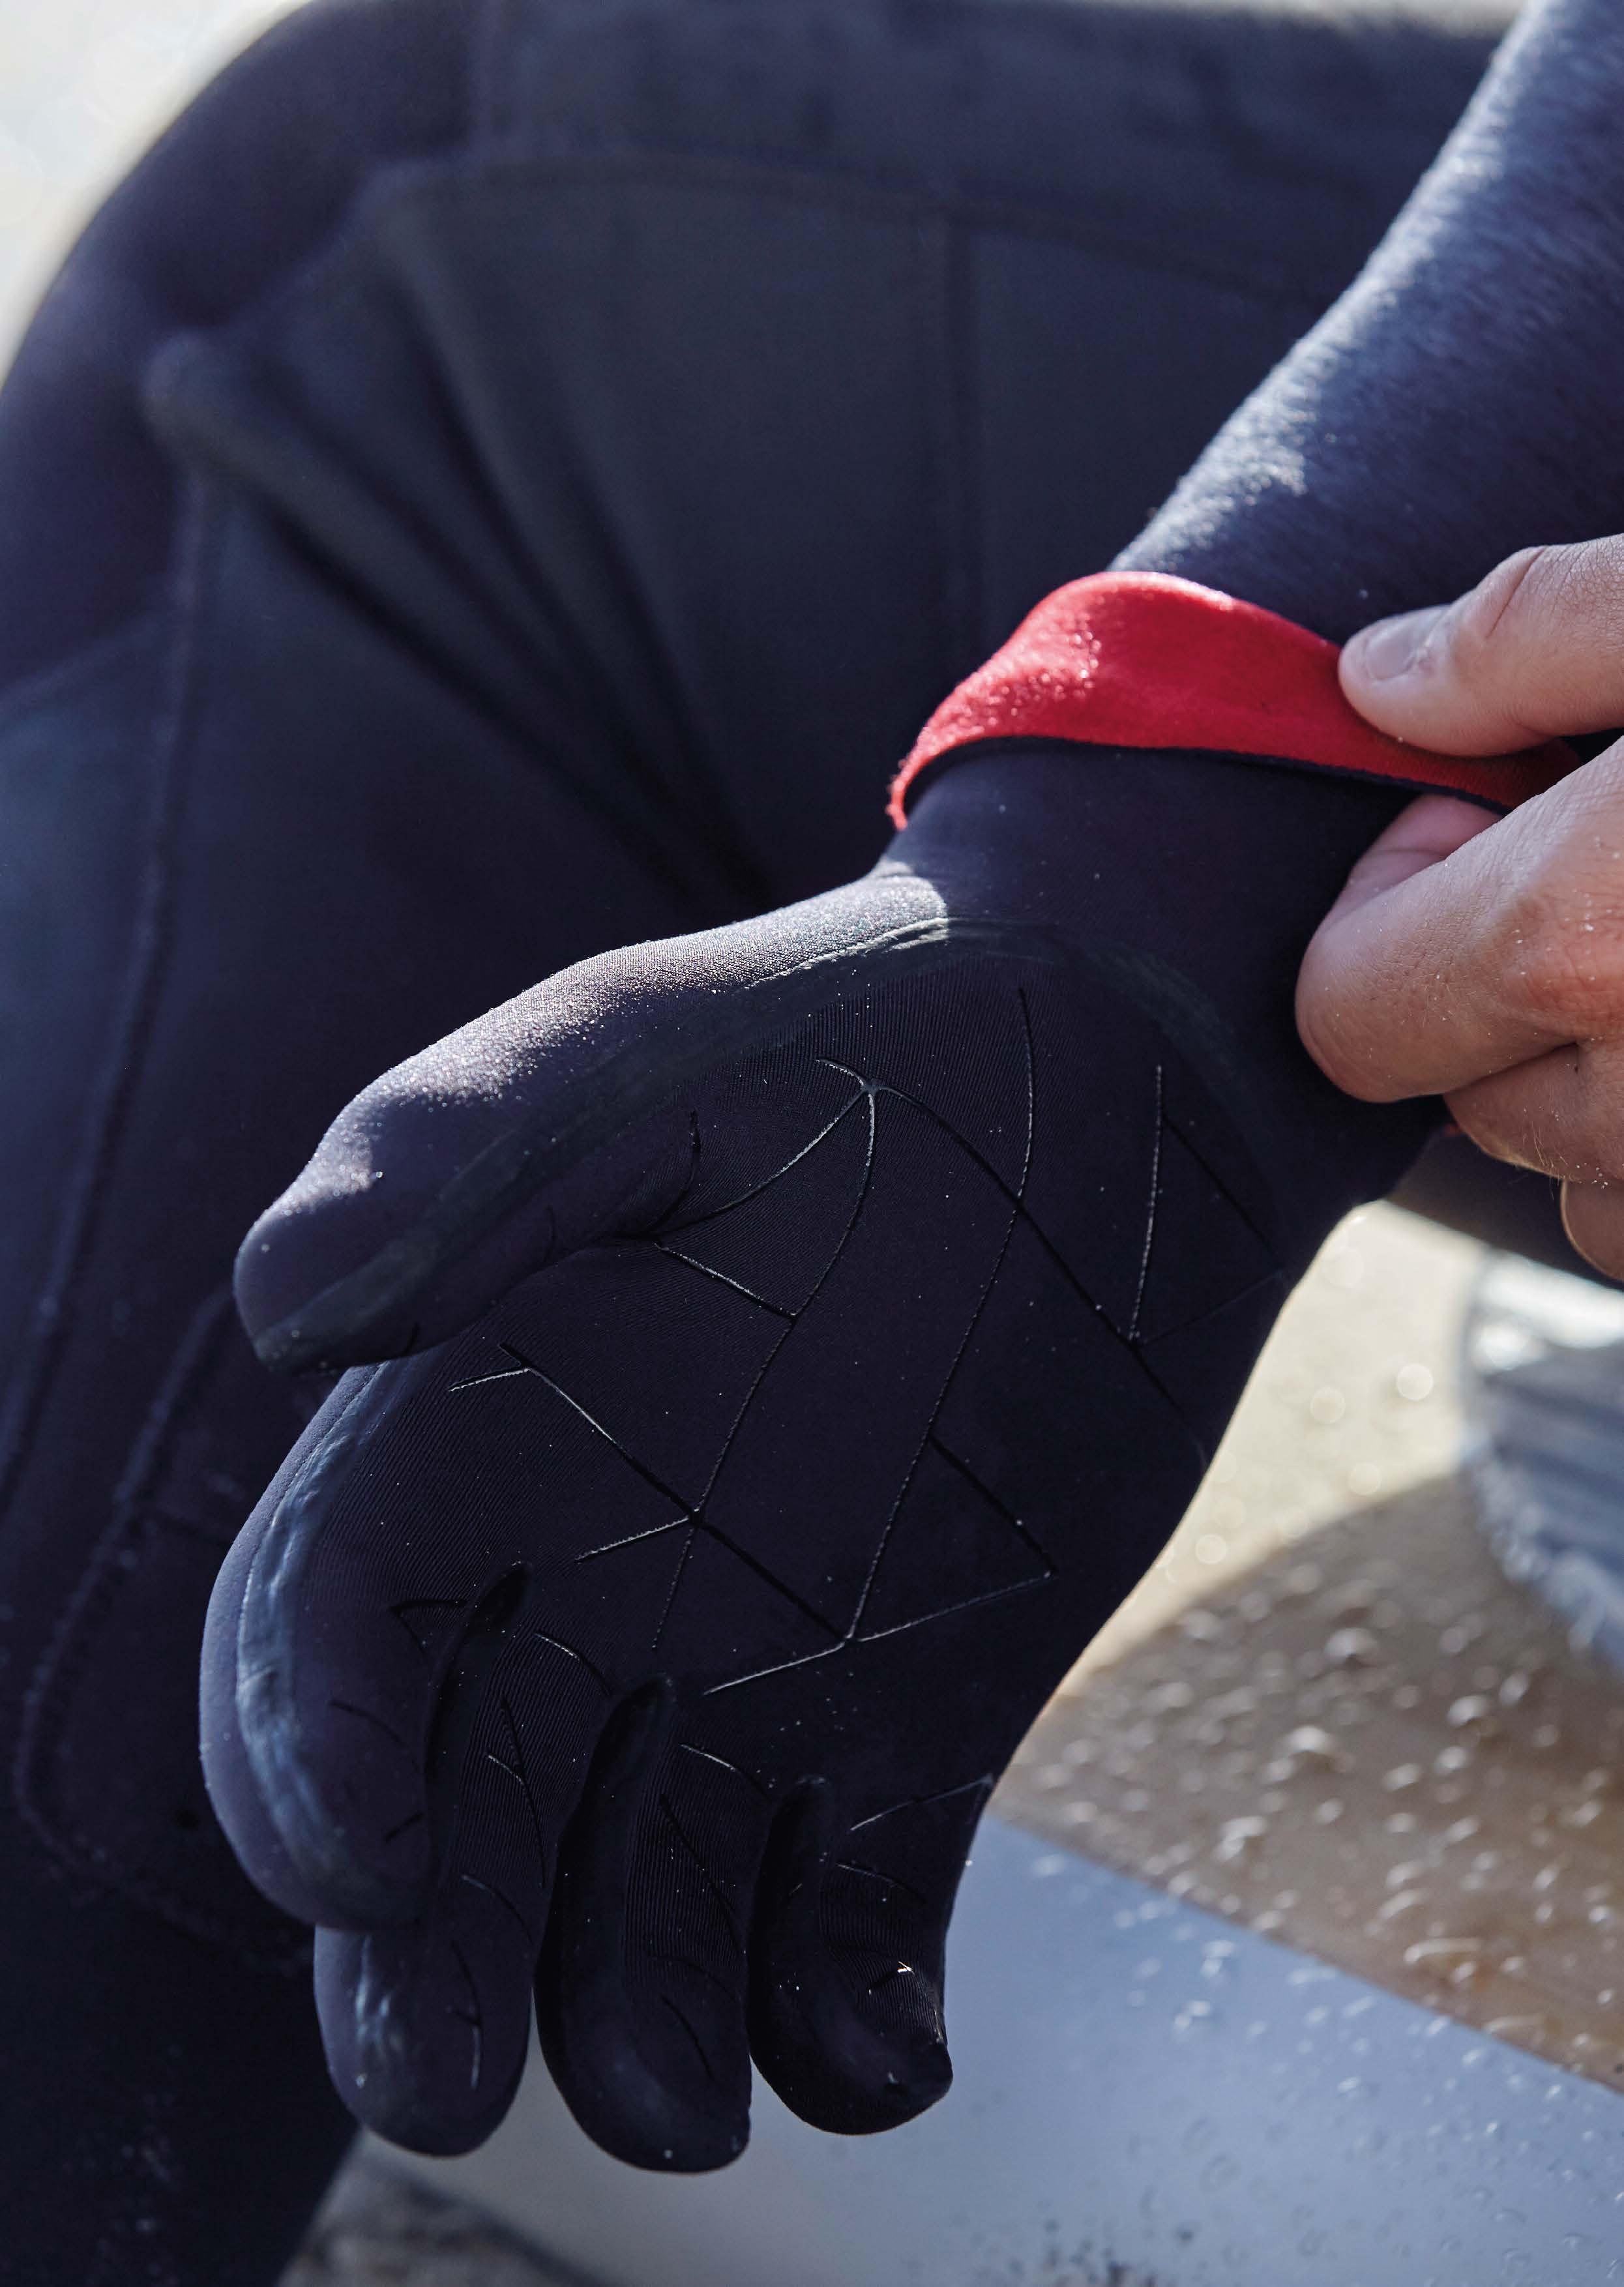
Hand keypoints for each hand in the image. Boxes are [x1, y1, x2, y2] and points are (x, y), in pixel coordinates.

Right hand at [203, 748, 1428, 2171]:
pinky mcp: (917, 1711)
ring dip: (637, 2024)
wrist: (1114, 1066)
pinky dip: (850, 2013)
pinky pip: (853, 1909)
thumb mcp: (648, 1051)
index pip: (326, 1626)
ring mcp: (757, 1660)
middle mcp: (592, 1569)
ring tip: (688, 2107)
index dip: (300, 1755)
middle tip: (444, 2086)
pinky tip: (884, 2049)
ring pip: (641, 1901)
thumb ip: (468, 1149)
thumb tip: (279, 1307)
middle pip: (458, 1812)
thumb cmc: (864, 1032)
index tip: (357, 1861)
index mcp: (484, 1420)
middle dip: (428, 1962)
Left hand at [1297, 537, 1623, 1276]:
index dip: (1388, 913)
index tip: (1480, 824)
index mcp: (1594, 942)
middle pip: (1468, 1102)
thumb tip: (1378, 678)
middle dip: (1501, 996)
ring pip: (1594, 1190)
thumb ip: (1539, 633)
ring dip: (1605, 1088)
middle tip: (1611, 868)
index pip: (1345, 1016)